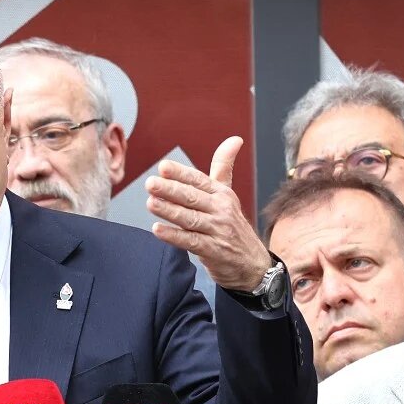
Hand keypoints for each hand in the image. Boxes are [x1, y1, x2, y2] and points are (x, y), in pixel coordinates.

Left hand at [146, 137, 275, 290]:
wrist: (252, 264)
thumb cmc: (233, 226)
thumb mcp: (228, 195)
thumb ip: (223, 168)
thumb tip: (234, 139)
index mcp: (222, 194)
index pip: (199, 180)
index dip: (181, 174)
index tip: (163, 167)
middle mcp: (221, 210)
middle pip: (193, 197)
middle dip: (171, 190)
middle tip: (151, 184)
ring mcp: (218, 230)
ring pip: (190, 218)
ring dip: (169, 210)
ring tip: (151, 203)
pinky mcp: (213, 251)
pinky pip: (190, 241)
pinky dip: (173, 236)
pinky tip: (157, 230)